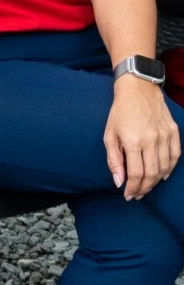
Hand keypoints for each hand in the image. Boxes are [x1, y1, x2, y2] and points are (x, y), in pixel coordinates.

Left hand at [104, 76, 180, 199]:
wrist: (138, 89)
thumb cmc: (120, 112)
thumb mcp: (109, 134)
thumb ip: (114, 160)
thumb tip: (119, 181)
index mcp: (133, 141)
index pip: (136, 174)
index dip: (133, 188)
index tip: (128, 195)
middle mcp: (151, 140)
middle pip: (152, 174)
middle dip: (144, 189)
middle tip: (137, 195)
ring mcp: (164, 136)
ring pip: (164, 168)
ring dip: (156, 181)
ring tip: (147, 187)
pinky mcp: (174, 132)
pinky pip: (175, 156)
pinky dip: (169, 169)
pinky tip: (162, 175)